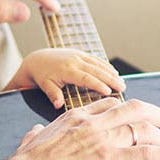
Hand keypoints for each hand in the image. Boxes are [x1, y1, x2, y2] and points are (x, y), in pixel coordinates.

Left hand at [4, 48, 125, 105]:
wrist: (37, 59)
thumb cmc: (41, 75)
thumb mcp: (45, 85)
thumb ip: (53, 94)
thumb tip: (58, 105)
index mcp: (66, 70)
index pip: (85, 78)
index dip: (98, 84)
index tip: (109, 92)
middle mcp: (74, 61)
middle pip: (96, 70)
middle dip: (111, 79)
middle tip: (122, 88)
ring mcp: (78, 56)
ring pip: (99, 64)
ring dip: (111, 73)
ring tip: (122, 82)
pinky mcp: (80, 54)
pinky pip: (96, 59)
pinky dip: (106, 66)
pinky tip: (115, 73)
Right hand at [6, 97, 159, 159]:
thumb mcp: (31, 141)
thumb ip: (36, 135)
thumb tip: (34, 132)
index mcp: (76, 118)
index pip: (110, 104)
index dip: (128, 109)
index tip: (139, 115)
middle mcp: (95, 123)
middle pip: (135, 109)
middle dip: (156, 114)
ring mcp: (106, 140)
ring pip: (145, 129)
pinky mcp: (114, 159)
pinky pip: (150, 154)